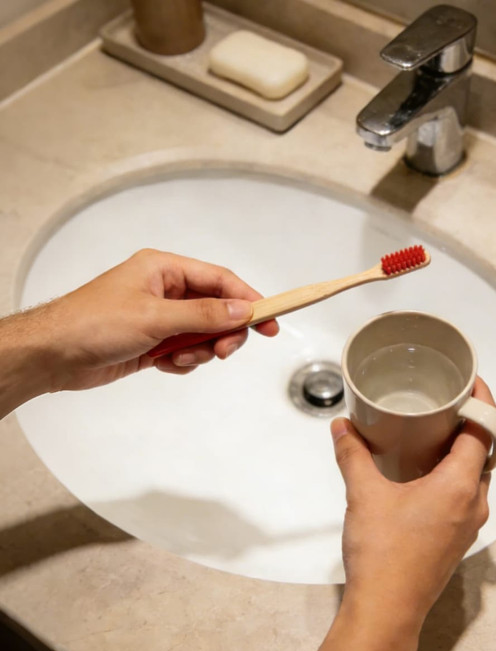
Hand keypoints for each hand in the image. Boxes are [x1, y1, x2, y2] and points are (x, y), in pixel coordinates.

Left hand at [4, 249, 278, 399]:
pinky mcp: (155, 342)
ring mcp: (161, 317)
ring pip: (204, 334)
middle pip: (216, 309)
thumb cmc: (93, 323)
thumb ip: (204, 314)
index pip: (220, 280)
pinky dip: (183, 361)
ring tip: (180, 358)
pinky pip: (186, 351)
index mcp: (165, 269)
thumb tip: (243, 310)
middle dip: (223, 332)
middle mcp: (166, 291)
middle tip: (224, 350)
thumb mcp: (155, 317)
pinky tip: (163, 364)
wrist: (53, 356)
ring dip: (200, 350)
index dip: (249, 299)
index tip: (271, 320)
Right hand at [308, 378, 493, 650]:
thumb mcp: (364, 494)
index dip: (483, 401)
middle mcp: (473, 503)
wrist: (387, 609)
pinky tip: (427, 470)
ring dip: (464, 450)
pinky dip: (456, 472)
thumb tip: (343, 427)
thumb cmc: (383, 553)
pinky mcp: (458, 538)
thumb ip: (353, 455)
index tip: (472, 382)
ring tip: (436, 430)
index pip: (485, 431)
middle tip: (449, 400)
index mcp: (459, 486)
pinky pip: (466, 493)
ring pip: (477, 474)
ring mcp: (469, 523)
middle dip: (472, 422)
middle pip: (486, 451)